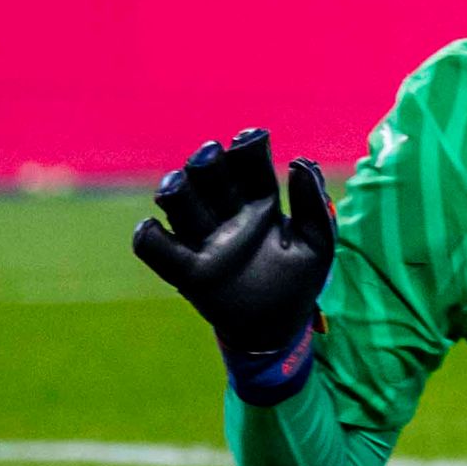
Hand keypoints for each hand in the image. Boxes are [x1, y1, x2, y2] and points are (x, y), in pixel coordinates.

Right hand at [132, 135, 333, 392]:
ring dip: (175, 189)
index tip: (251, 137)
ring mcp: (204, 240)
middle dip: (206, 162)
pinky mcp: (187, 272)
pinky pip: (156, 249)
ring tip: (175, 184)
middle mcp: (227, 214)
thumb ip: (313, 205)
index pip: (249, 165)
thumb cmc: (298, 280)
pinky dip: (148, 237)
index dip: (247, 148)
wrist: (279, 328)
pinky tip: (150, 227)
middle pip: (208, 176)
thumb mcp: (318, 243)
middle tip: (210, 154)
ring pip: (180, 202)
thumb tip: (300, 162)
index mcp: (259, 202)